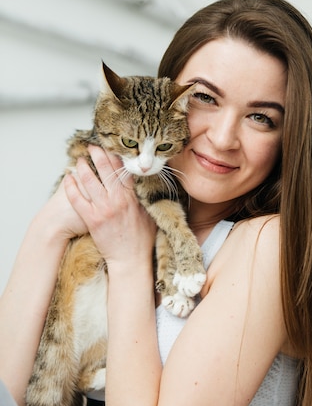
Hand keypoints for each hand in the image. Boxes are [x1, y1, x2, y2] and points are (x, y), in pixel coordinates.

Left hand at [64, 145, 155, 265]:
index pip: (123, 169)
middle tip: (93, 146)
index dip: (116, 156)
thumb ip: (147, 196)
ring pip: (89, 181)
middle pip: (105, 170)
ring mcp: (104, 209)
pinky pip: (77, 200)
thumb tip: (148, 181)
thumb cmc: (142, 238)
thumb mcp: (151, 213)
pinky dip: (71, 187)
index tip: (112, 146)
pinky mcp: (92, 220)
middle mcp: (117, 200)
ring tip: (79, 160)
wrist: (131, 259)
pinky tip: (68, 178)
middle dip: (98, 155)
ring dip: (83, 168)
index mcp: (132, 196)